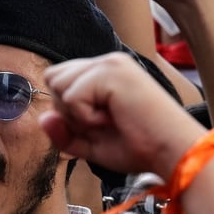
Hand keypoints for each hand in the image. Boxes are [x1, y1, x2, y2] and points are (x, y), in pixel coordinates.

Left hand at [40, 53, 203, 180]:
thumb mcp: (92, 145)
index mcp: (105, 73)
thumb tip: (42, 118)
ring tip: (109, 120)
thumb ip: (64, 133)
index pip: (61, 80)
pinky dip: (86, 117)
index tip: (98, 125)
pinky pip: (71, 97)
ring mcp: (109, 64)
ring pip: (58, 85)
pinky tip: (113, 119)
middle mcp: (107, 62)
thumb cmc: (141, 147)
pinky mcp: (110, 72)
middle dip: (68, 110)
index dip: (68, 110)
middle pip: (54, 78)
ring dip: (77, 113)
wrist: (171, 152)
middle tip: (102, 124)